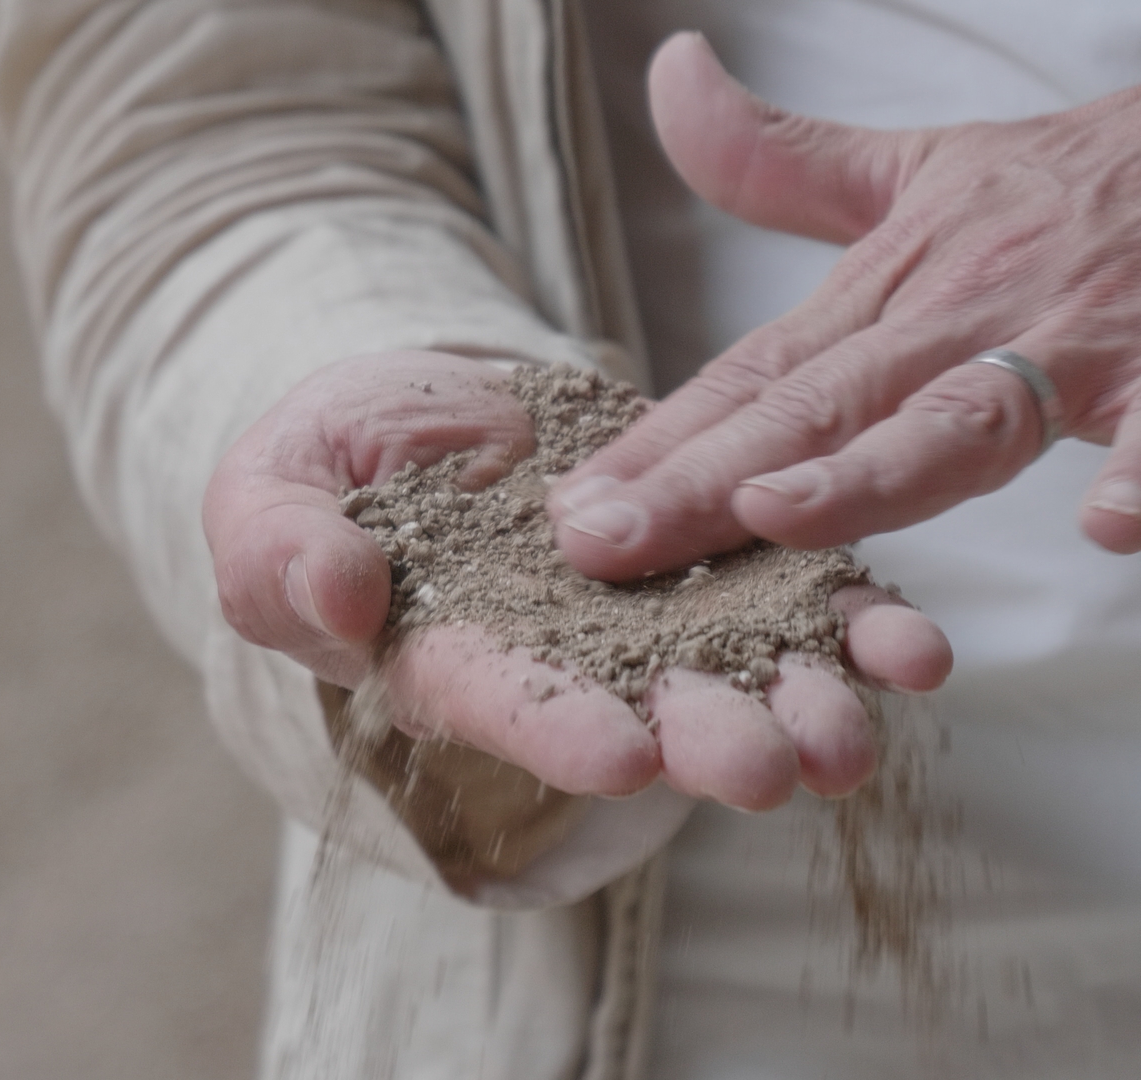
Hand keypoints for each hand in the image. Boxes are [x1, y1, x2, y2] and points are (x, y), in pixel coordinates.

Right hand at [204, 351, 951, 809]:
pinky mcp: (708, 541)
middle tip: (773, 765)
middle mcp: (557, 656)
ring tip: (861, 723)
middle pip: (639, 708)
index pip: (502, 703)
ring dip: (800, 697)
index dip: (559, 729)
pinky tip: (907, 643)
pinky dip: (848, 614)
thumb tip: (337, 599)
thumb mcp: (267, 495)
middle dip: (708, 737)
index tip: (621, 750)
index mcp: (446, 658)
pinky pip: (788, 579)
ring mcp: (641, 606)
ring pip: (732, 661)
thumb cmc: (322, 463)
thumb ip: (283, 550)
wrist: (415, 408)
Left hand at [549, 33, 1140, 581]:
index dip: (658, 443)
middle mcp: (965, 312)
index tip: (570, 510)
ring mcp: (1074, 338)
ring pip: (963, 415)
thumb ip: (779, 158)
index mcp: (894, 286)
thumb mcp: (916, 166)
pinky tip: (1111, 530)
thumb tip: (670, 72)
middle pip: (819, 407)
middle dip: (707, 483)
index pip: (753, 376)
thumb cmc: (1073, 180)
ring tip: (778, 515)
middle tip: (604, 545)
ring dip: (874, 470)